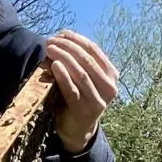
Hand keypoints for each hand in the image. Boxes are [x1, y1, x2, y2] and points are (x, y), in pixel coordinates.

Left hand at [46, 30, 119, 152]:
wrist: (77, 128)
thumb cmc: (78, 98)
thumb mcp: (84, 78)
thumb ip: (78, 61)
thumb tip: (59, 39)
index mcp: (111, 75)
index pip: (94, 50)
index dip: (77, 39)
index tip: (61, 33)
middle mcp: (109, 87)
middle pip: (87, 60)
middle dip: (68, 47)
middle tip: (50, 41)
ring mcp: (98, 99)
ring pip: (81, 72)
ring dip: (63, 57)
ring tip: (50, 49)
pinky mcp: (85, 109)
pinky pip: (73, 89)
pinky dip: (63, 75)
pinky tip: (54, 65)